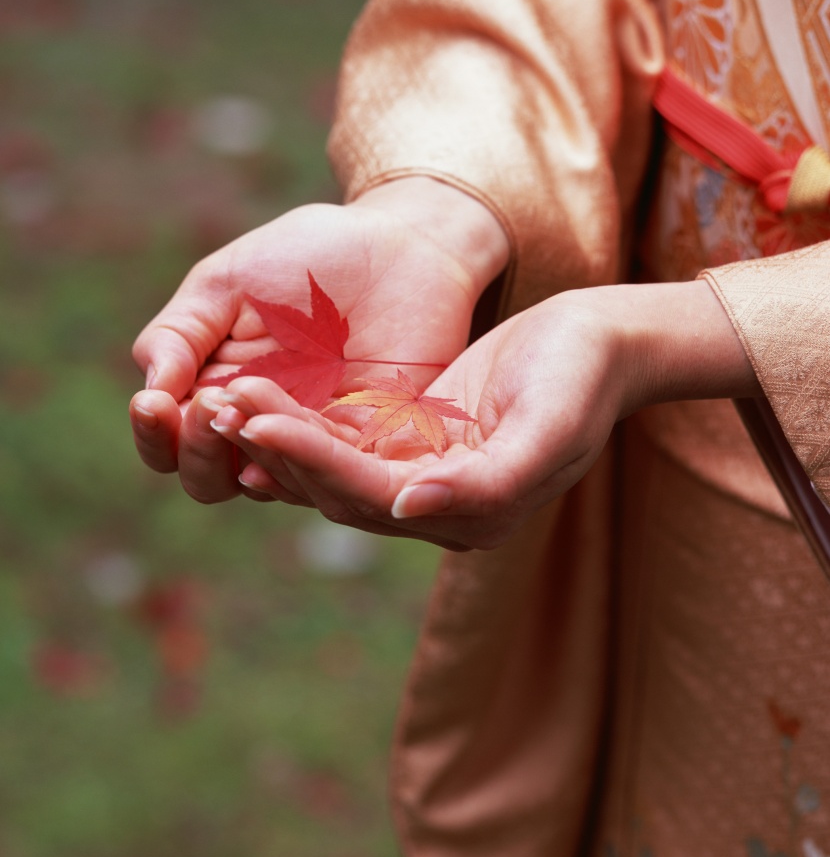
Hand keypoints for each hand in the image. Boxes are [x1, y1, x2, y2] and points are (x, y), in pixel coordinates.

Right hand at [129, 177, 509, 504]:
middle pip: (209, 478)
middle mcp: (263, 426)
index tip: (153, 404)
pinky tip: (282, 439)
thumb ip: (180, 335)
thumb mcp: (228, 283)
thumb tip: (149, 393)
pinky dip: (302, 462)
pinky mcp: (373, 443)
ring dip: (245, 455)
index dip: (153, 435)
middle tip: (204, 408)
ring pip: (267, 484)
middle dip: (196, 450)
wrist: (402, 243)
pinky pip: (334, 473)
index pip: (171, 442)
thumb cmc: (310, 255)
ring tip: (239, 413)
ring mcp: (316, 440)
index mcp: (217, 391)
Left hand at [202, 280, 758, 548]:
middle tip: (218, 407)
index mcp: (469, 514)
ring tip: (223, 401)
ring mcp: (421, 474)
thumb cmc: (581, 379)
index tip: (256, 423)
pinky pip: (344, 439)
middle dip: (278, 449)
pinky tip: (257, 399)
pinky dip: (300, 422)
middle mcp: (436, 505)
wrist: (600, 343)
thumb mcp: (547, 427)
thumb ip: (487, 482)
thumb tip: (406, 506)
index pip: (371, 495)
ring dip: (278, 437)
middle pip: (338, 488)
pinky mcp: (412, 439)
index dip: (311, 462)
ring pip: (331, 466)